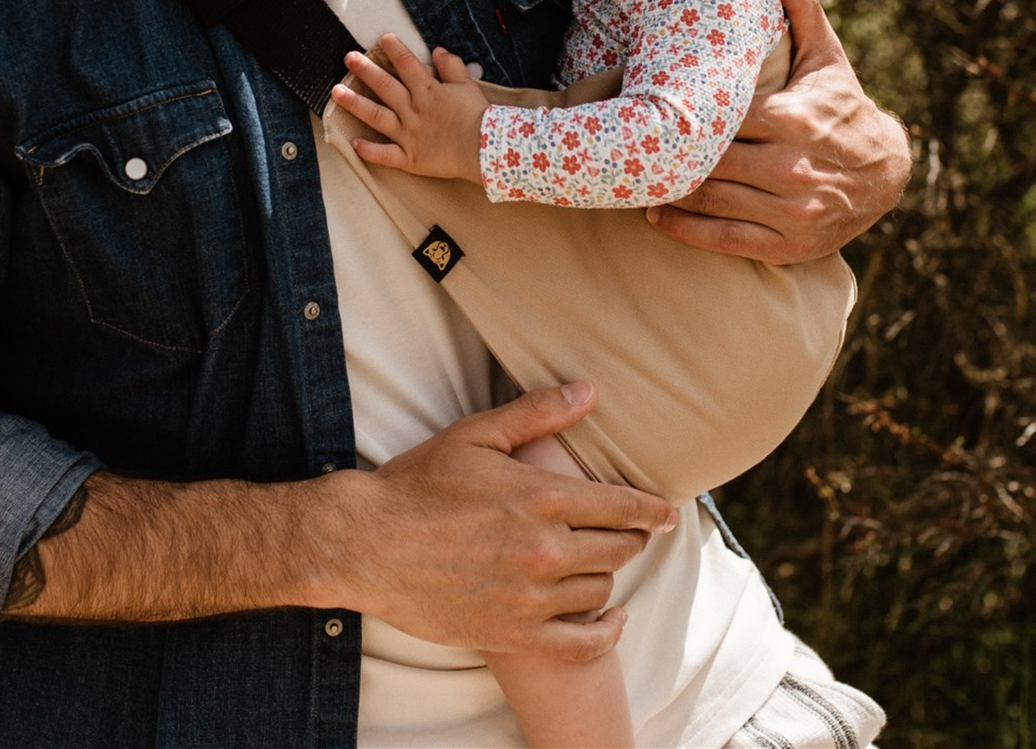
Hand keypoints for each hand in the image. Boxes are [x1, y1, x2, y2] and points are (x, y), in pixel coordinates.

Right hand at [320, 382, 677, 659]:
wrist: (368, 543)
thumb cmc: (419, 483)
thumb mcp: (477, 435)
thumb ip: (537, 413)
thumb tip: (589, 390)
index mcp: (543, 498)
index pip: (622, 507)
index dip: (652, 510)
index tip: (668, 512)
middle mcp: (546, 551)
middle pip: (619, 549)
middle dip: (631, 537)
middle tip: (630, 531)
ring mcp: (531, 597)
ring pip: (601, 590)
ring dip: (607, 575)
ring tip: (598, 561)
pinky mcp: (513, 632)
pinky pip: (582, 644)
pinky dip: (606, 632)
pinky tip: (612, 618)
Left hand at [333, 34, 487, 183]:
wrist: (483, 149)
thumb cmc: (478, 117)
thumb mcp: (467, 85)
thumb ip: (451, 67)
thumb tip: (437, 51)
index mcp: (428, 91)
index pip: (407, 65)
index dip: (394, 49)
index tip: (382, 38)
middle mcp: (413, 110)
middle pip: (385, 86)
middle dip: (365, 70)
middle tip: (349, 58)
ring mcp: (408, 134)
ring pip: (376, 116)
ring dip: (355, 104)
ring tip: (337, 93)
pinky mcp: (409, 157)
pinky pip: (385, 154)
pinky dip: (369, 151)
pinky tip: (353, 143)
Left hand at [645, 0, 911, 262]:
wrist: (890, 173)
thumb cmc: (842, 105)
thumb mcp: (825, 55)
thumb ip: (799, 5)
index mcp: (797, 119)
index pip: (723, 119)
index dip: (683, 114)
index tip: (646, 104)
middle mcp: (794, 169)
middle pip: (710, 162)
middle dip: (669, 154)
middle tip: (626, 141)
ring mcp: (793, 212)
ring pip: (712, 202)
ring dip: (668, 192)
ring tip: (634, 175)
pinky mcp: (790, 245)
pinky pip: (727, 240)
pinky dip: (687, 231)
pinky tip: (658, 215)